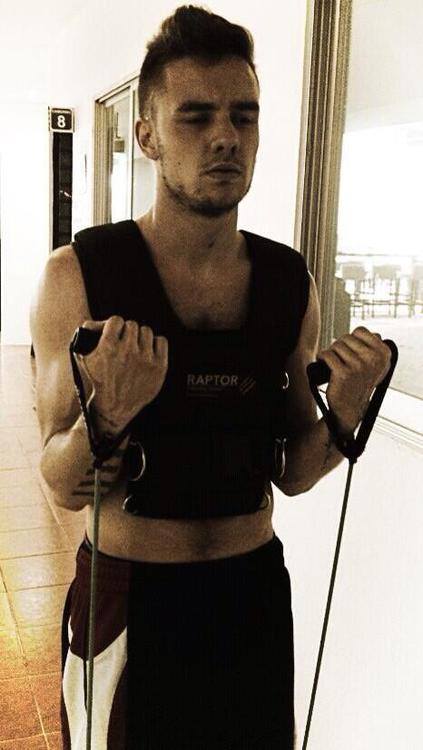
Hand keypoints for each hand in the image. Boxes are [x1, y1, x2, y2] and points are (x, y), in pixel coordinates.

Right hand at [76, 316, 168, 432]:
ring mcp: (145, 359)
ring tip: (136, 349)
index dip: (115, 327)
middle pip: (132, 325)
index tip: (115, 334)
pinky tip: (148, 352)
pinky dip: (155, 344)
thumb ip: (87, 334)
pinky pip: (162, 341)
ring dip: (140, 338)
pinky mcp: (159, 367)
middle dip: (127, 333)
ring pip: (146, 331)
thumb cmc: (98, 382)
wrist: (114, 408)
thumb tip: (100, 321)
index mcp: (108, 347)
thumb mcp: (83, 358)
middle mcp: (128, 351)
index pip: (116, 320)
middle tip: (125, 343)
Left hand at [316, 326, 392, 432]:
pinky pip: (327, 354)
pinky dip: (322, 358)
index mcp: (383, 354)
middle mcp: (373, 359)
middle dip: (340, 347)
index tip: (350, 351)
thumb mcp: (375, 367)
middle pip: (346, 337)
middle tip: (340, 360)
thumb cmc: (360, 384)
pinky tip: (323, 364)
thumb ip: (376, 349)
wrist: (350, 408)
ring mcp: (358, 366)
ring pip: (336, 345)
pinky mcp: (343, 373)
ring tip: (334, 364)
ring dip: (331, 353)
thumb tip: (376, 334)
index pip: (360, 331)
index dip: (352, 340)